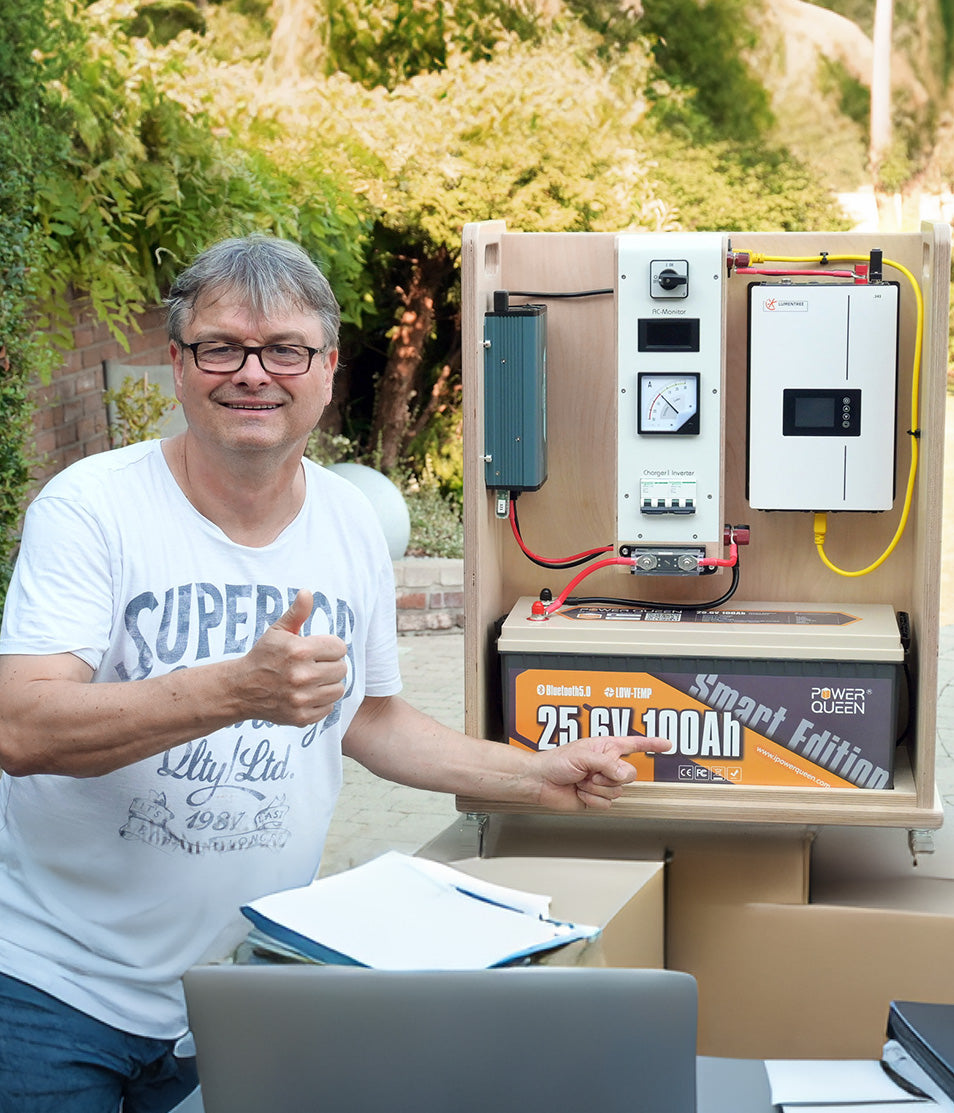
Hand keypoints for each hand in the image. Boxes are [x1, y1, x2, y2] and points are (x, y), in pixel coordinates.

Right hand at [229, 588, 346, 725]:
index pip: (340, 648)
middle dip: (330, 665)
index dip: (331, 647)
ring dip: (328, 684)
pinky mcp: (301, 717)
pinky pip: (329, 708)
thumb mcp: (277, 631)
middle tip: (315, 665)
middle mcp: (302, 675)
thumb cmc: (263, 657)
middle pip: (341, 668)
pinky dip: (321, 702)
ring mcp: (301, 698)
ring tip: (312, 679)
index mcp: (299, 650)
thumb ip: (296, 613)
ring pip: (338, 689)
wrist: (241, 689)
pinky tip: (307, 694)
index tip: (319, 650)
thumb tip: (308, 592)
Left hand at [532, 735, 669, 810]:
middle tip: (591, 773)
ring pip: (618, 791)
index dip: (652, 744)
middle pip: (630, 774)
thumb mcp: (583, 756)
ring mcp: (603, 782)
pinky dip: (592, 799)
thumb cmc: (556, 762)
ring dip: (597, 788)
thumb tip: (625, 774)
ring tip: (582, 781)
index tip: (667, 745)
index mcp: (606, 747)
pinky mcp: (597, 798)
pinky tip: (580, 792)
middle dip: (609, 776)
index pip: (634, 744)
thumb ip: (608, 764)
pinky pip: (607, 803)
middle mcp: (608, 764)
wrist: (541, 782)